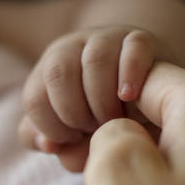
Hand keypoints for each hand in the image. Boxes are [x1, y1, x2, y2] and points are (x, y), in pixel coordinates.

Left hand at [18, 26, 171, 155]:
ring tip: (115, 120)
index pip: (34, 98)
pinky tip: (129, 97)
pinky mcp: (142, 40)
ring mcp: (108, 40)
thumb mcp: (76, 135)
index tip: (73, 140)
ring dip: (102, 100)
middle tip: (93, 130)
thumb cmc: (105, 119)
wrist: (151, 90)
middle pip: (58, 72)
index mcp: (49, 71)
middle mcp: (73, 48)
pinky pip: (133, 49)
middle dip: (73, 112)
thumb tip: (48, 145)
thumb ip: (55, 143)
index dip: (51, 128)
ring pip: (95, 59)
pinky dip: (130, 74)